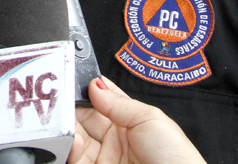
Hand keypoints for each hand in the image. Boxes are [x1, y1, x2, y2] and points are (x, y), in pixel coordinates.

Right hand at [68, 77, 205, 163]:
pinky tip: (73, 138)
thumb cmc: (175, 156)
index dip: (88, 90)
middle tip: (63, 96)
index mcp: (130, 122)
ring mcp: (106, 158)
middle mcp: (115, 140)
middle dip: (74, 106)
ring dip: (70, 126)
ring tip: (66, 117)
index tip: (74, 80)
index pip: (102, 101)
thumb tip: (94, 85)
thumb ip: (118, 102)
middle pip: (86, 119)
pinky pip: (77, 160)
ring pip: (78, 138)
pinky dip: (71, 147)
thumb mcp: (149, 119)